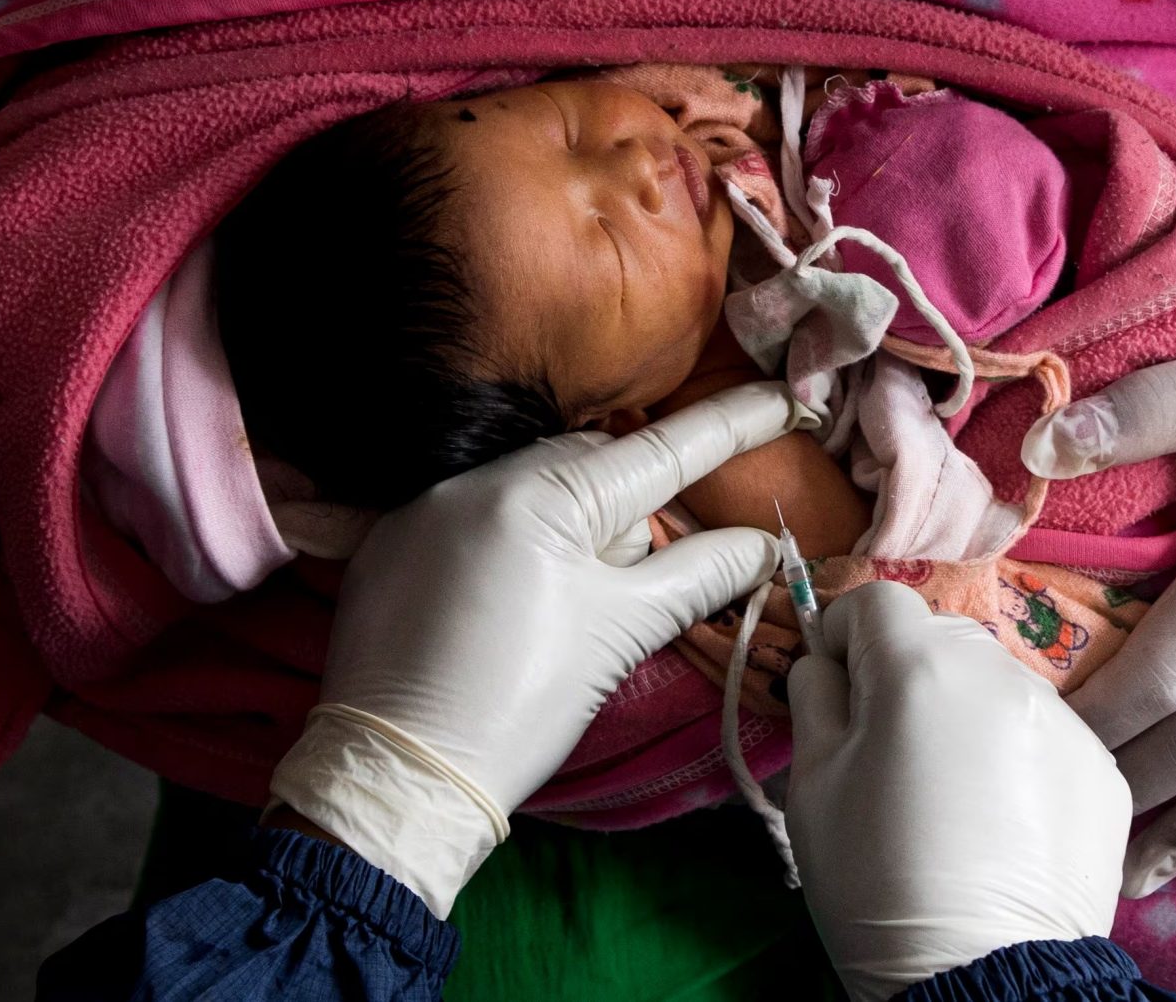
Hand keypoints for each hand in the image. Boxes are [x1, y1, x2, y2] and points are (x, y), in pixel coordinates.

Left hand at [268, 382, 796, 914]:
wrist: (399, 775)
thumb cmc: (522, 708)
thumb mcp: (620, 635)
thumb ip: (698, 574)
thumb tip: (763, 545)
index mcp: (543, 496)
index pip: (659, 452)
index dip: (728, 425)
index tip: (783, 400)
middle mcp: (479, 478)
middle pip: (593, 465)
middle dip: (628, 507)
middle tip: (632, 581)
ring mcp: (427, 503)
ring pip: (533, 487)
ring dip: (567, 525)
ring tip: (559, 611)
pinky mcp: (392, 537)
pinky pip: (475, 513)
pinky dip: (507, 544)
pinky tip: (505, 611)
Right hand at [787, 583, 1127, 999]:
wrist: (984, 980)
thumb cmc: (876, 881)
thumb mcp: (812, 785)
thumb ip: (815, 697)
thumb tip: (827, 663)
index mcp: (919, 667)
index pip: (874, 602)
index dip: (844, 638)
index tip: (836, 690)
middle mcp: (1000, 673)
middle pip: (939, 638)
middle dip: (906, 674)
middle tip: (891, 752)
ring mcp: (1062, 719)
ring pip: (995, 684)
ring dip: (965, 713)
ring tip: (954, 794)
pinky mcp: (1102, 769)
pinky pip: (1043, 735)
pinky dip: (1016, 758)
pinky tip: (1003, 821)